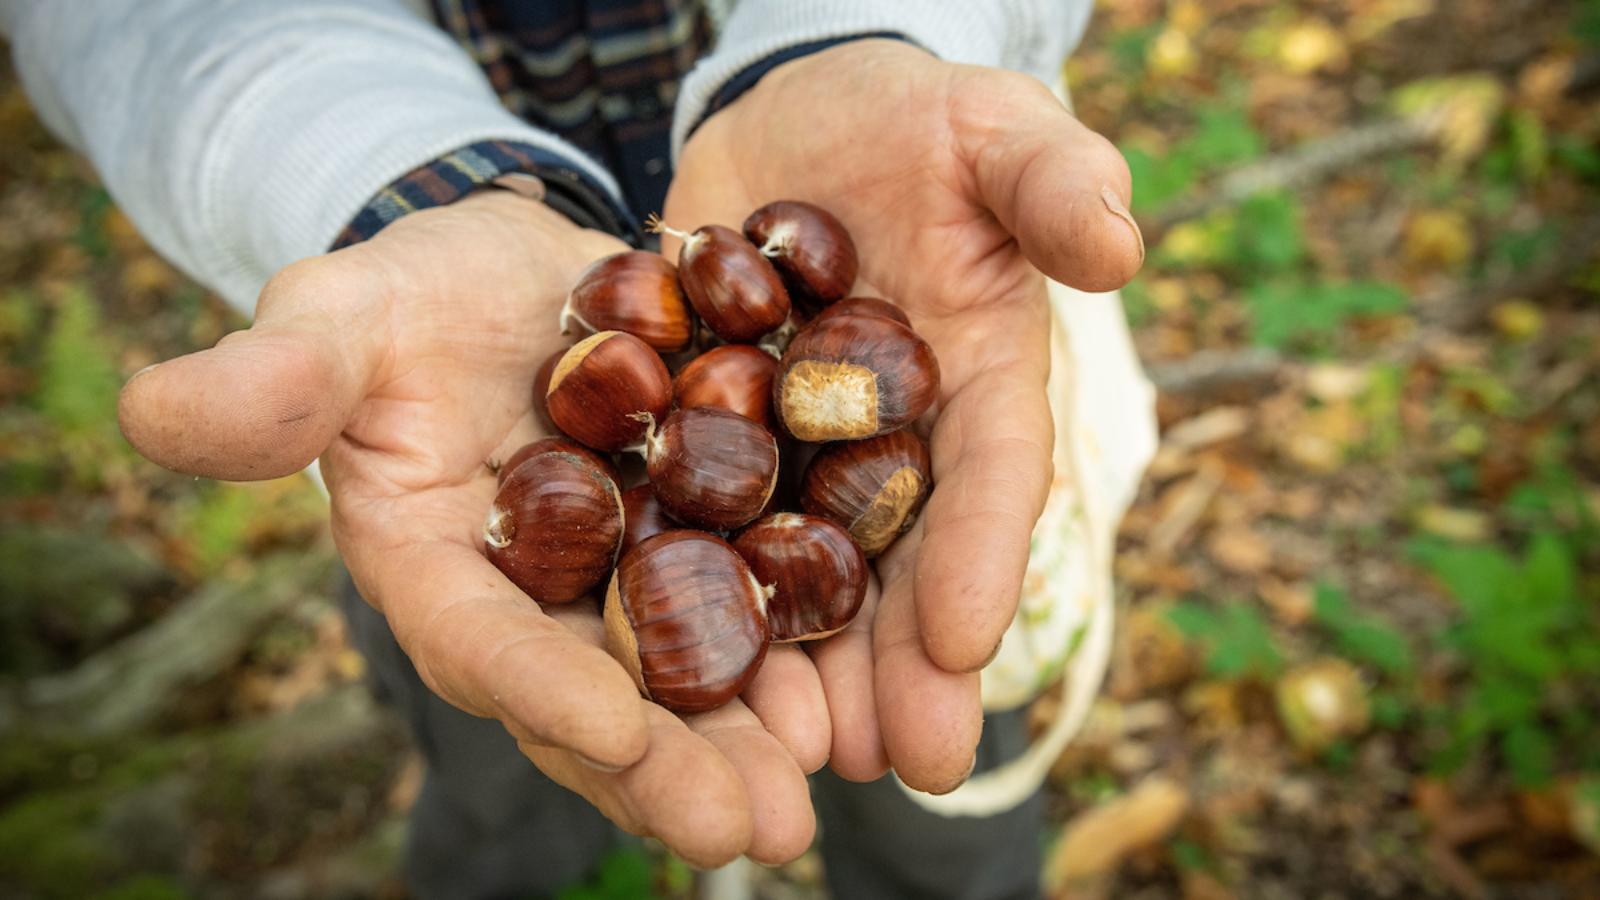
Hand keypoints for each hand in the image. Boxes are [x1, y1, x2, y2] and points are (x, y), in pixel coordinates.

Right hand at [117, 191, 820, 865]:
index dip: (539, 688)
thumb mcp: (342, 312)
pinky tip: (851, 690)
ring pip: (680, 678)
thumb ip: (278, 374)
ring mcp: (619, 583)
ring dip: (747, 741)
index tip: (618, 730)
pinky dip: (793, 652)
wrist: (523, 276)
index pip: (478, 641)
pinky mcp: (696, 542)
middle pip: (595, 698)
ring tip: (814, 795)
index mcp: (433, 565)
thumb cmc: (414, 297)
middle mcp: (531, 601)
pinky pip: (746, 606)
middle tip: (748, 831)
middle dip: (669, 769)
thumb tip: (156, 413)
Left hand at [666, 40, 1142, 790]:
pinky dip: (692, 586)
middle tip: (897, 762)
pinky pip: (698, 515)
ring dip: (805, 664)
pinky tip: (671, 661)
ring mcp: (798, 447)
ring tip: (796, 754)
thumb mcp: (990, 128)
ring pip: (804, 568)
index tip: (970, 646)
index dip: (982, 558)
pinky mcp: (709, 433)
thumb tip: (1117, 244)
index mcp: (975, 381)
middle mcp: (893, 438)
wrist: (793, 114)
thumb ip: (1052, 179)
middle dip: (903, 664)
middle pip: (902, 560)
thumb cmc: (914, 118)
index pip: (991, 478)